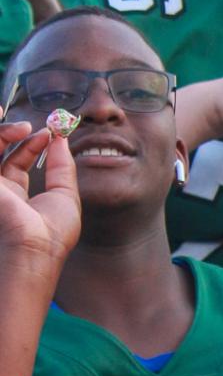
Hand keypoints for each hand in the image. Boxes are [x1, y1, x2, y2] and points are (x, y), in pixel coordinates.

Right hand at [0, 122, 80, 270]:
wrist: (35, 249)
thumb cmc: (52, 234)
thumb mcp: (65, 195)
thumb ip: (61, 165)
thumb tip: (61, 139)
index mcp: (15, 198)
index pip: (15, 162)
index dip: (29, 144)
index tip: (48, 133)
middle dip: (12, 133)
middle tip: (31, 126)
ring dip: (3, 132)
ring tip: (22, 127)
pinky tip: (12, 130)